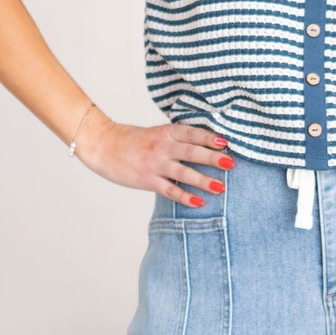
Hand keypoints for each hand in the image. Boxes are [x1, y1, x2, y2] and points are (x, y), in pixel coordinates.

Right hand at [77, 112, 233, 203]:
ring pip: (183, 172)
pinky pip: (169, 190)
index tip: (226, 142)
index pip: (192, 133)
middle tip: (231, 164)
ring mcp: (155, 164)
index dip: (209, 137)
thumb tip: (208, 144)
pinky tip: (199, 202)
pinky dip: (184, 197)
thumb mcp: (158, 132)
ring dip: (203, 180)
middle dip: (212, 158)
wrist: (104, 145)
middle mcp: (162, 146)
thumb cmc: (135, 140)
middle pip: (191, 152)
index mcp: (167, 132)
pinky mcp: (147, 180)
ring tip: (220, 187)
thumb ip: (179, 138)